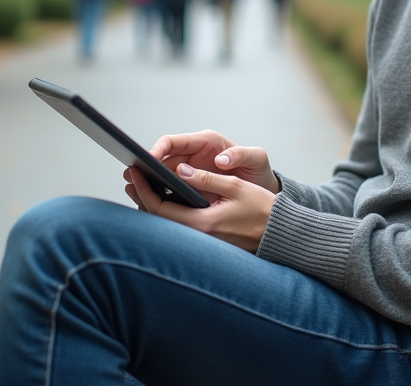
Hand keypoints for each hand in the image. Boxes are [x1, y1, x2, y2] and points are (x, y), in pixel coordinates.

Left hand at [125, 164, 276, 251]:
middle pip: (157, 218)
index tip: (134, 172)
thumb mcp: (236, 186)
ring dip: (151, 202)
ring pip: (166, 223)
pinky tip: (162, 197)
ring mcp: (201, 240)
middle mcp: (198, 236)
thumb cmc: (263, 210)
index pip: (159, 208)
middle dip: (141, 195)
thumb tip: (180, 169)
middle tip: (131, 175)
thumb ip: (206, 178)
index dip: (143, 189)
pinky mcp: (205, 239)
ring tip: (140, 183)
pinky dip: (166, 210)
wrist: (279, 233)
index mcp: (203, 222)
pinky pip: (178, 225)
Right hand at [143, 130, 280, 192]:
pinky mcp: (190, 187)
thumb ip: (241, 155)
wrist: (261, 187)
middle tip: (132, 177)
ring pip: (162, 175)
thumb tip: (221, 159)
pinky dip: (160, 195)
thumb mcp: (256, 158)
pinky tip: (150, 204)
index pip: (173, 141)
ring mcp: (190, 171)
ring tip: (134, 190)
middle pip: (162, 158)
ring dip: (149, 182)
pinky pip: (170, 189)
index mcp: (205, 141)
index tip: (149, 159)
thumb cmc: (258, 169)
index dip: (158, 149)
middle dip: (146, 167)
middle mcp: (193, 154)